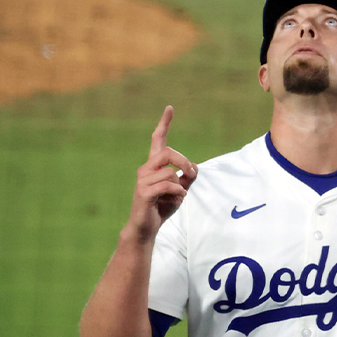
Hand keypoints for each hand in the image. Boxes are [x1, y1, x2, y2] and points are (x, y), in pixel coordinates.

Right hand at [127, 105, 196, 242]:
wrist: (146, 228)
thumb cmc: (161, 208)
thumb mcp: (179, 191)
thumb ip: (187, 178)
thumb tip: (194, 168)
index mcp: (153, 166)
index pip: (157, 140)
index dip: (164, 124)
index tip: (170, 108)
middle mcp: (145, 169)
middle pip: (168, 152)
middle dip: (185, 162)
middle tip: (192, 174)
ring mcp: (142, 180)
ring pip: (170, 172)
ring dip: (180, 186)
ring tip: (177, 197)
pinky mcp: (143, 192)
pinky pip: (167, 185)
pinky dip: (177, 193)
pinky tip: (177, 200)